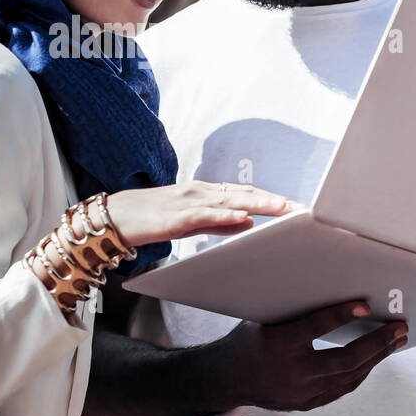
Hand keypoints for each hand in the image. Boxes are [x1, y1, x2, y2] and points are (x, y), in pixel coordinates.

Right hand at [104, 180, 302, 245]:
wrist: (113, 218)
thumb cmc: (151, 219)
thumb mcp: (191, 222)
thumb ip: (219, 223)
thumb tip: (248, 223)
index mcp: (206, 193)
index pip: (247, 193)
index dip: (273, 198)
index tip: (297, 206)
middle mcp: (201, 192)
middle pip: (246, 194)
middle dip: (276, 201)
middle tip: (302, 208)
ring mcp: (189, 202)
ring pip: (231, 201)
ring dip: (260, 204)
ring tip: (284, 209)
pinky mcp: (175, 216)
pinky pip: (205, 215)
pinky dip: (225, 216)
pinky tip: (243, 218)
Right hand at [220, 298, 409, 411]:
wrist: (225, 379)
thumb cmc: (249, 338)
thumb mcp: (266, 318)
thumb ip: (299, 311)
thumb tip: (339, 291)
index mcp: (277, 345)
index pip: (315, 329)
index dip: (341, 315)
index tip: (366, 304)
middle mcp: (291, 373)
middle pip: (344, 360)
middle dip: (378, 343)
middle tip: (401, 327)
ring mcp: (300, 393)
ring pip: (349, 377)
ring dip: (377, 357)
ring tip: (397, 340)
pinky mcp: (306, 404)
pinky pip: (342, 387)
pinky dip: (361, 371)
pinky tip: (376, 357)